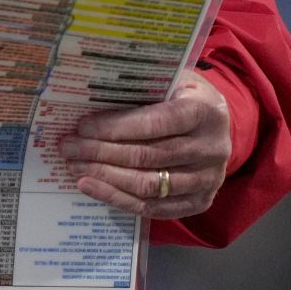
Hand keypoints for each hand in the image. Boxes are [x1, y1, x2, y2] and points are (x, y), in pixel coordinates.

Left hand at [61, 72, 230, 219]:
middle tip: (68, 147)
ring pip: (148, 186)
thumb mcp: (174, 81)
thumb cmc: (187, 97)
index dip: (116, 127)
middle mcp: (210, 149)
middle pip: (147, 156)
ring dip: (105, 177)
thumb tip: (92, 98)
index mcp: (205, 112)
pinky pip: (153, 208)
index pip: (155, 123)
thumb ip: (144, 88)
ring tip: (74, 166)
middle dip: (101, 152)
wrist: (222, 127)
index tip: (83, 126)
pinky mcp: (199, 203)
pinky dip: (118, 198)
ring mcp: (207, 180)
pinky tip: (91, 186)